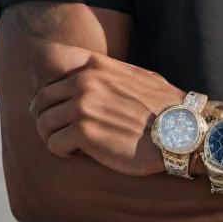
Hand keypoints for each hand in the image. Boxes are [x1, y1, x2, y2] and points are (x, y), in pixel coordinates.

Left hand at [30, 52, 183, 176]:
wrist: (181, 130)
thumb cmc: (165, 107)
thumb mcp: (139, 76)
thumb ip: (111, 73)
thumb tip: (93, 76)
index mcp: (96, 66)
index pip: (53, 81)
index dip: (55, 101)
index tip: (62, 115)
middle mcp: (85, 81)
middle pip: (41, 102)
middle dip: (49, 120)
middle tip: (64, 135)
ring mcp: (82, 106)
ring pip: (43, 124)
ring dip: (55, 138)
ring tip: (75, 146)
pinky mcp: (83, 132)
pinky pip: (54, 144)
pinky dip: (65, 153)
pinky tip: (84, 155)